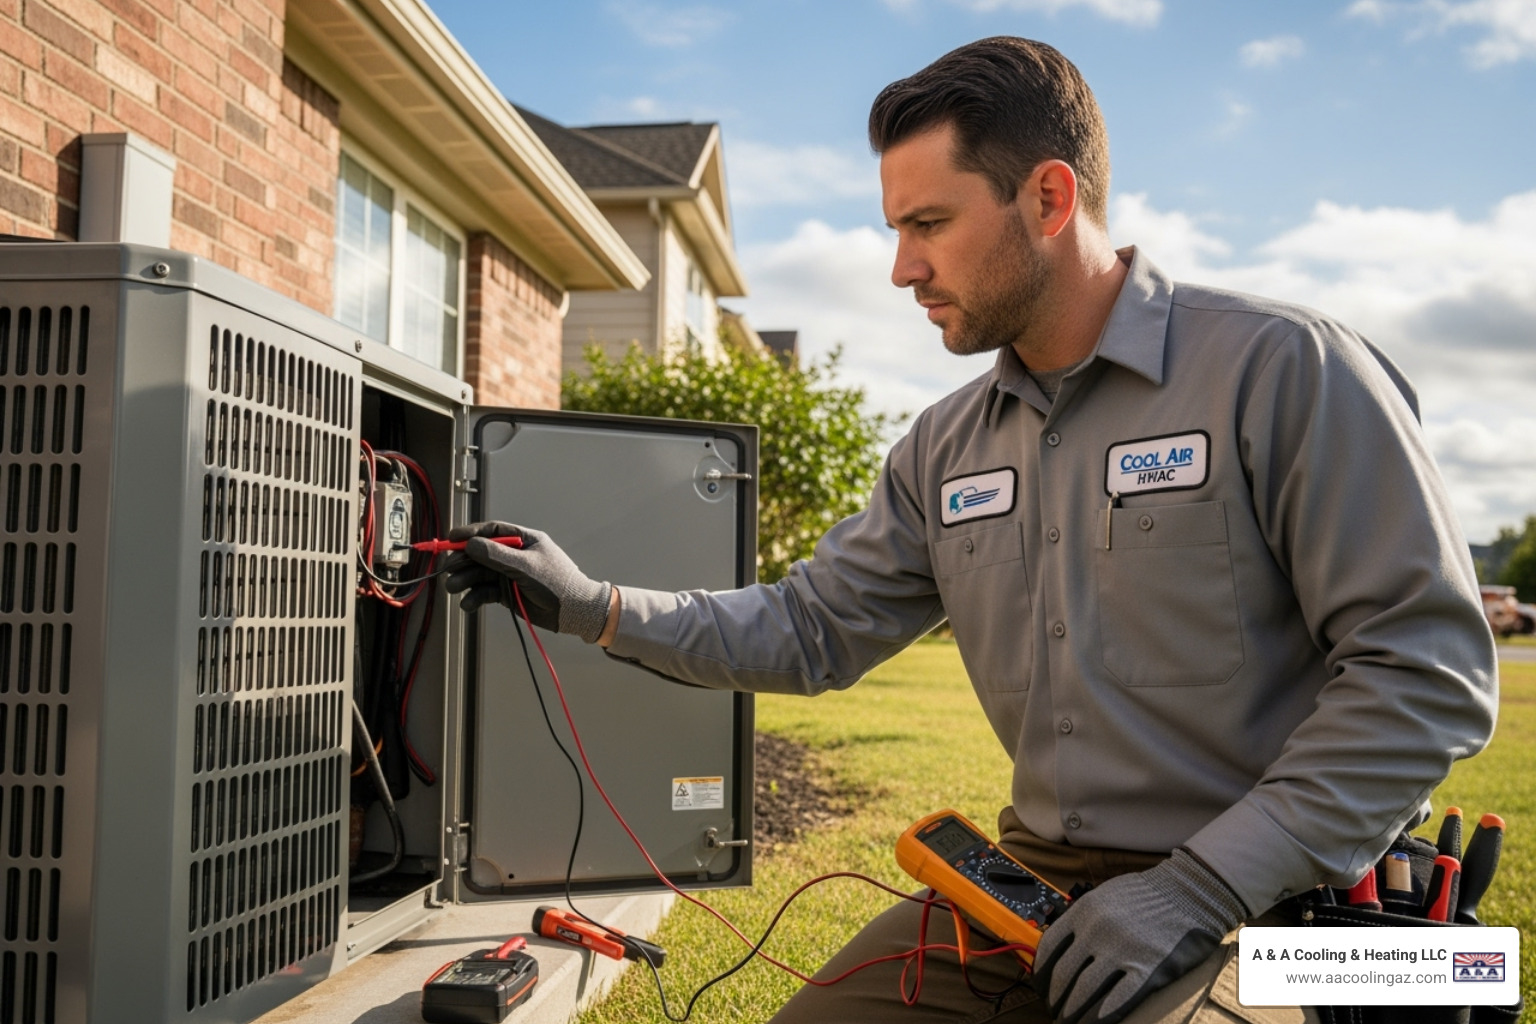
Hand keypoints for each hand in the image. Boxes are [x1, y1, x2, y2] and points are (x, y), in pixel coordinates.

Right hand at [442, 522, 612, 642]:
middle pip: (481, 553)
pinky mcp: (507, 592)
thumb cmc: (557, 582)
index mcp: (524, 540)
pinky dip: (475, 597)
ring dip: (465, 580)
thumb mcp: (526, 566)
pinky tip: (468, 604)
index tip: (451, 539)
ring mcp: (510, 574)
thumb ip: (497, 555)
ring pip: (480, 574)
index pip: (492, 531)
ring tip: (453, 588)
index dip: (470, 534)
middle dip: (463, 561)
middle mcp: (515, 555)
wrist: (574, 612)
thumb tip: (471, 544)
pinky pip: (486, 592)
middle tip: (447, 569)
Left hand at [1032, 849, 1246, 1023]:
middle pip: (1064, 976)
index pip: (1048, 950)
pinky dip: (1102, 1016)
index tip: (1042, 988)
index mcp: (1082, 912)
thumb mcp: (1104, 896)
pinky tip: (1096, 1023)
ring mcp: (1121, 951)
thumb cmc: (1147, 893)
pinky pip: (1118, 1000)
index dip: (1042, 976)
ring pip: (1085, 992)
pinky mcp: (1148, 968)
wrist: (1190, 889)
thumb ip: (1082, 920)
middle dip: (1056, 999)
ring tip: (1071, 1022)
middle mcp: (1096, 932)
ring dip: (1074, 1012)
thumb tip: (1063, 946)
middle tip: (1056, 1011)